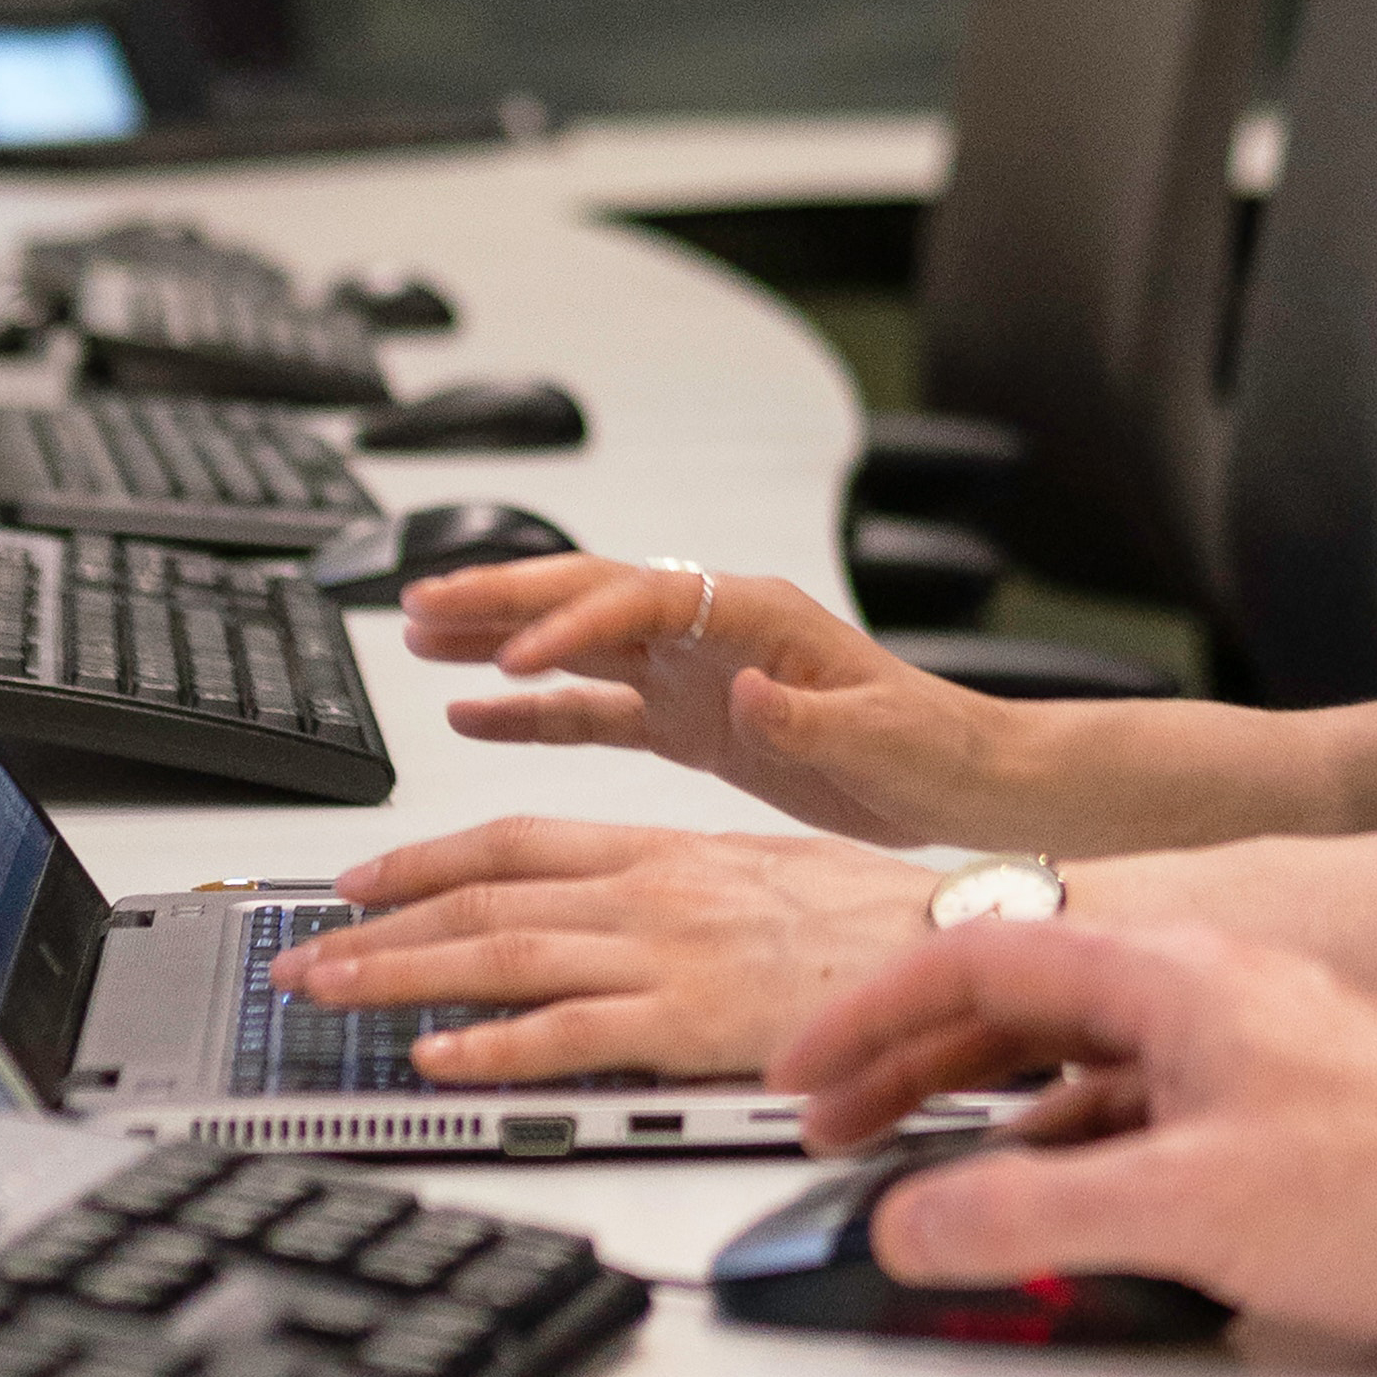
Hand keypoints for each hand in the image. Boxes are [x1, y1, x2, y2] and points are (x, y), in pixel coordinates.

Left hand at [274, 818, 944, 1083]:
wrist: (952, 942)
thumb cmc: (875, 919)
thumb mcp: (761, 872)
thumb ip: (681, 886)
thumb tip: (620, 909)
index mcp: (665, 850)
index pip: (515, 842)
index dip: (425, 859)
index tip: (359, 881)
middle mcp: (650, 891)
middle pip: (485, 897)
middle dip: (379, 924)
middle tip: (304, 954)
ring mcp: (666, 953)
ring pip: (504, 954)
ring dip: (402, 976)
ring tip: (330, 996)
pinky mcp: (690, 1018)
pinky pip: (569, 1035)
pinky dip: (494, 1046)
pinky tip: (438, 1061)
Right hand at [396, 555, 1004, 844]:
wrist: (960, 779)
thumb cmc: (932, 745)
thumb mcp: (878, 733)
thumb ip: (809, 715)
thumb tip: (749, 688)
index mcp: (756, 615)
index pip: (642, 599)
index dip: (573, 623)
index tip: (513, 657)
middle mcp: (713, 631)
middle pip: (587, 596)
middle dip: (501, 597)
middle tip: (418, 602)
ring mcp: (692, 674)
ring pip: (574, 643)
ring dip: (496, 638)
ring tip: (415, 636)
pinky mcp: (687, 723)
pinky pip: (592, 710)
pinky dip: (530, 712)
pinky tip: (472, 714)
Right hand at [778, 921, 1376, 1366]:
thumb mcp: (1187, 1209)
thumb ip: (1032, 1217)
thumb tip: (913, 1223)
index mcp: (1170, 974)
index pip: (977, 958)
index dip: (871, 1012)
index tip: (802, 1066)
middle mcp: (1198, 991)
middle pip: (1014, 1005)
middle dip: (908, 1063)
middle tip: (830, 1122)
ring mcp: (1235, 1048)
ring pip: (1070, 1064)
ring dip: (980, 1113)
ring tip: (913, 1173)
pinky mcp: (1266, 1111)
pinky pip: (1126, 1112)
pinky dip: (1057, 1150)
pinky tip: (1040, 1209)